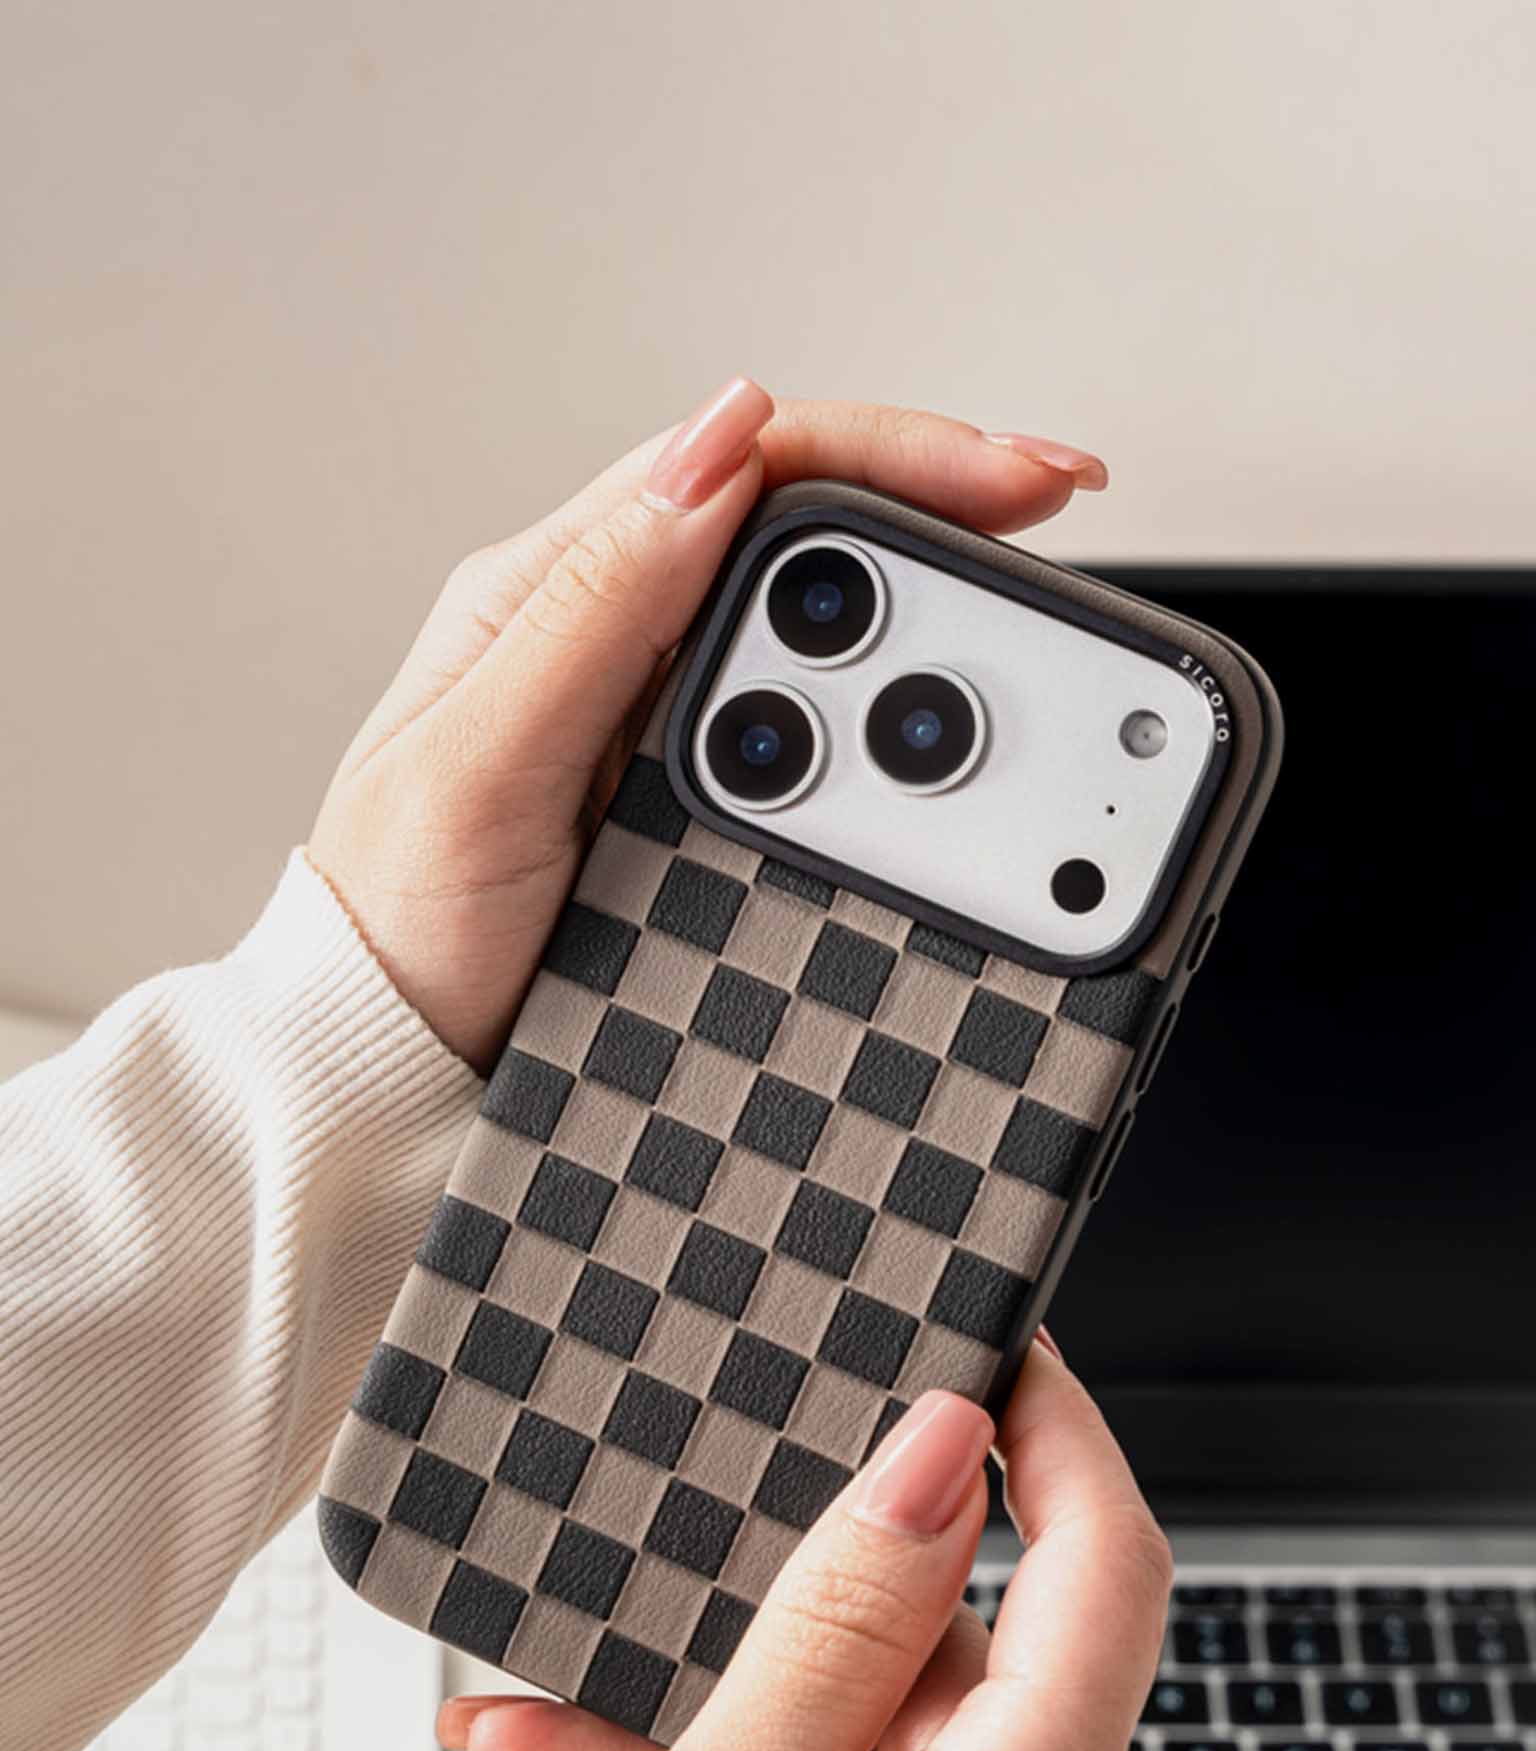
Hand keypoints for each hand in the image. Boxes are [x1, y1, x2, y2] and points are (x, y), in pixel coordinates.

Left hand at [307, 378, 1106, 1071]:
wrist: (394, 1068)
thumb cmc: (400, 922)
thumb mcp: (482, 760)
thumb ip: (595, 611)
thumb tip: (713, 455)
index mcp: (557, 592)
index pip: (746, 469)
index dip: (895, 454)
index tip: (1016, 480)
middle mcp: (617, 637)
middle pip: (810, 532)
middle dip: (945, 512)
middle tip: (1055, 524)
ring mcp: (663, 722)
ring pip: (825, 631)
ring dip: (933, 620)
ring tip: (1030, 633)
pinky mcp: (695, 802)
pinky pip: (816, 736)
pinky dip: (893, 723)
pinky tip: (949, 731)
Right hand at [439, 1332, 1171, 1750]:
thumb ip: (841, 1615)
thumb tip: (937, 1453)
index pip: (1107, 1556)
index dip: (1056, 1429)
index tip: (990, 1345)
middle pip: (927, 1659)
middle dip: (752, 1624)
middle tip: (607, 1622)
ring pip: (852, 1748)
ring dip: (696, 1731)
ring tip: (542, 1746)